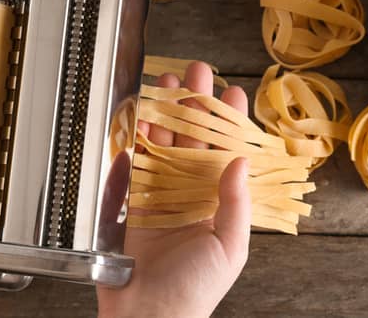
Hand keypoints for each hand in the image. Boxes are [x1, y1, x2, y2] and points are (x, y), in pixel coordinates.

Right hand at [97, 62, 250, 317]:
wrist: (148, 317)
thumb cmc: (194, 291)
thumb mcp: (229, 248)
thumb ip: (234, 203)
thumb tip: (242, 160)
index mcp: (214, 205)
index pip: (223, 154)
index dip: (227, 123)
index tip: (230, 93)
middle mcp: (185, 197)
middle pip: (189, 142)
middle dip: (191, 107)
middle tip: (192, 74)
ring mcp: (155, 201)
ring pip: (158, 149)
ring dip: (159, 118)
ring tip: (161, 88)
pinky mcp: (127, 209)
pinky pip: (126, 173)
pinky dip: (128, 150)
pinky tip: (132, 128)